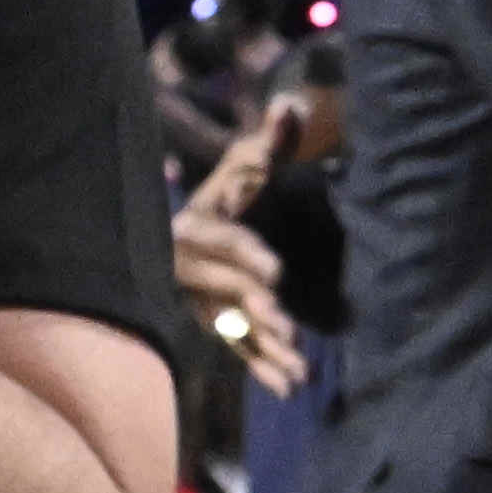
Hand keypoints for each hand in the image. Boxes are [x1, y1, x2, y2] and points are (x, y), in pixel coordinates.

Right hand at [171, 114, 310, 393]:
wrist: (202, 229)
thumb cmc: (236, 190)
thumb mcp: (249, 164)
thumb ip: (272, 140)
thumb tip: (293, 104)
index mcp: (195, 226)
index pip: (219, 241)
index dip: (245, 254)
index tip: (277, 270)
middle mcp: (191, 269)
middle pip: (224, 290)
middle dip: (254, 308)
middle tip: (286, 325)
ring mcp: (202, 301)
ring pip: (232, 329)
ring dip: (264, 348)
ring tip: (300, 366)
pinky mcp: (218, 324)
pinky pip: (239, 350)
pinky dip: (263, 369)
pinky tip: (290, 388)